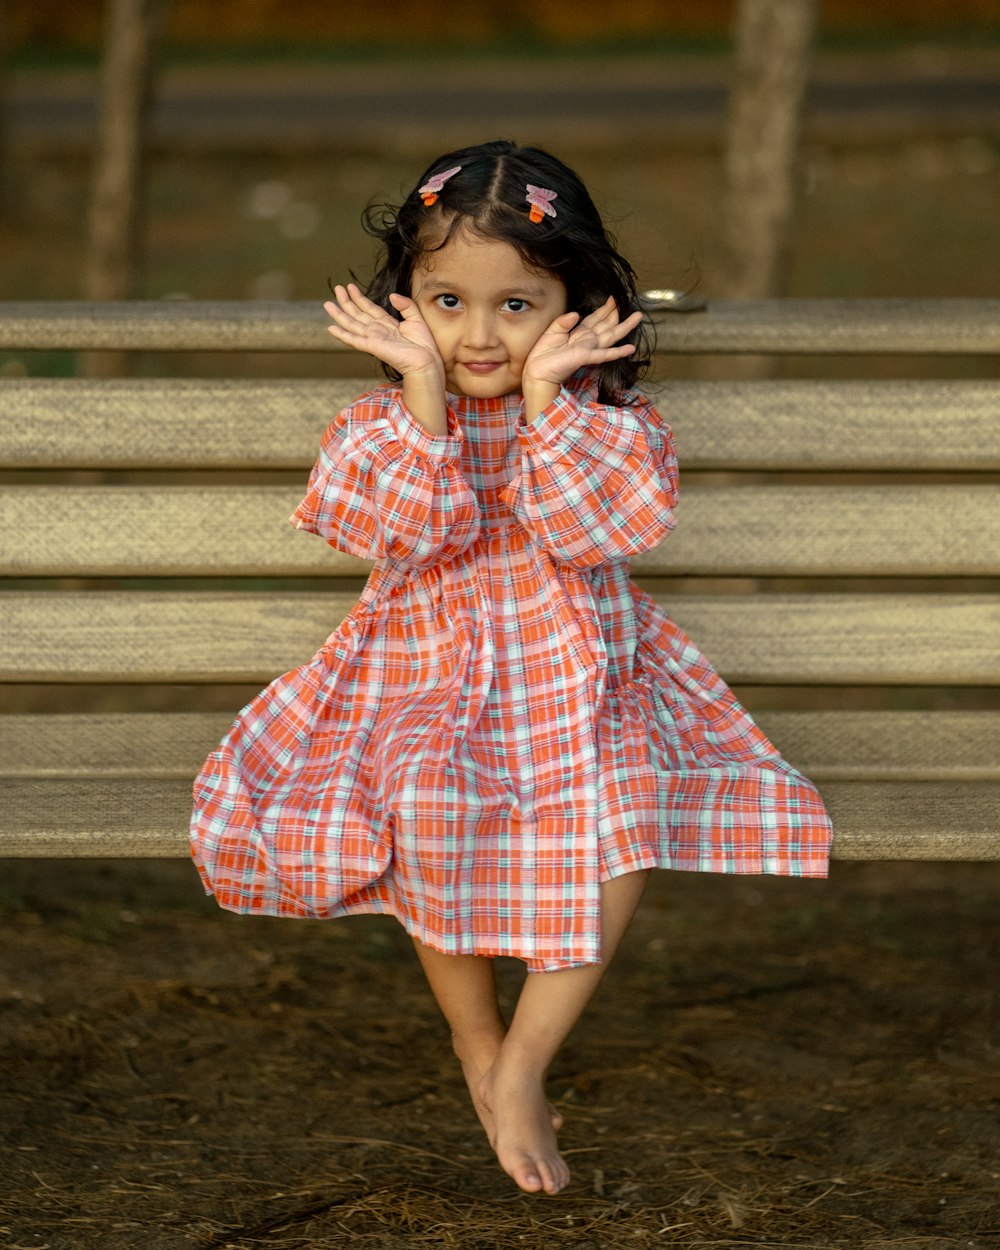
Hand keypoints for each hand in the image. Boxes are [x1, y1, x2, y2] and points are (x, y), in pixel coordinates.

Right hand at [324, 283, 443, 383]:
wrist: (425, 361)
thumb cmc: (423, 345)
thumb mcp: (416, 318)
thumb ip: (405, 305)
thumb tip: (392, 295)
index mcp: (388, 324)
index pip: (369, 308)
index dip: (359, 297)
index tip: (350, 287)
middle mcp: (378, 331)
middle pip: (358, 314)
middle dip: (346, 302)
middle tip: (336, 288)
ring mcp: (374, 339)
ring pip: (352, 324)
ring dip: (339, 315)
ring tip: (327, 304)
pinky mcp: (372, 347)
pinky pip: (354, 340)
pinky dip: (342, 334)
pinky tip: (331, 328)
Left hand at [521, 297, 643, 388]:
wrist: (536, 372)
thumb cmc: (542, 355)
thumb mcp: (551, 332)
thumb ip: (564, 322)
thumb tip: (576, 314)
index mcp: (578, 334)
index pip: (594, 319)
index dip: (604, 309)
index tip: (614, 299)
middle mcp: (586, 341)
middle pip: (606, 325)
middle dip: (618, 314)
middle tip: (630, 303)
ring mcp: (587, 349)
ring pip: (610, 336)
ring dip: (624, 327)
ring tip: (638, 317)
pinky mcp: (584, 357)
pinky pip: (603, 354)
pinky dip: (617, 352)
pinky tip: (630, 349)